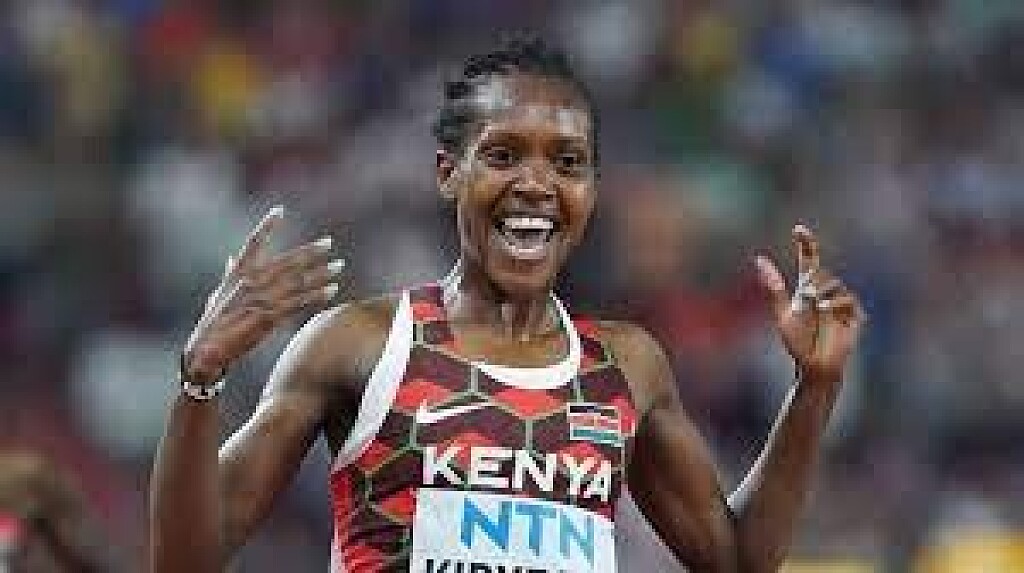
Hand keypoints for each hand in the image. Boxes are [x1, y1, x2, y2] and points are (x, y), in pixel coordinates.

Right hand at [181, 206, 344, 383]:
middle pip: (286, 261)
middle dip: (310, 251)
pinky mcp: (269, 316)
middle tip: (329, 243)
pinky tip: (332, 290)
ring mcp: (260, 298)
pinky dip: (317, 295)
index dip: (266, 225)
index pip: (253, 242)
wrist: (206, 350)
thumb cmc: (214, 324)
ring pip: (298, 281)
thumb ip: (231, 275)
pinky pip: (299, 302)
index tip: (280, 210)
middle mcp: (250, 281)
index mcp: (237, 273)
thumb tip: (231, 258)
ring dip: (321, 273)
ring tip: (339, 266)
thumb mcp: (220, 294)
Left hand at [754, 224, 865, 384]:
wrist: (814, 366)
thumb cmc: (797, 342)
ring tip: (817, 309)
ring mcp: (841, 303)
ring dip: (823, 294)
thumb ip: (773, 287)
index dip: (806, 244)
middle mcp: (825, 293)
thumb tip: (759, 259)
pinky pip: (848, 300)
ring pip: (834, 284)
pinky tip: (827, 311)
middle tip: (808, 301)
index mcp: (807, 290)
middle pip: (821, 273)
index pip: (809, 261)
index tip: (798, 229)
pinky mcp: (855, 316)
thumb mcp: (782, 313)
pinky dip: (836, 303)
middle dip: (812, 284)